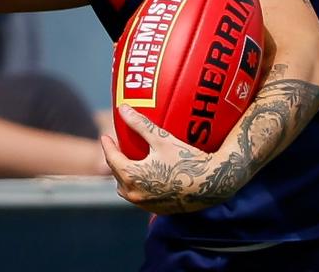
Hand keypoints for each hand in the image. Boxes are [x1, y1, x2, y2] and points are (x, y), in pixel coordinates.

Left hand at [101, 105, 238, 214]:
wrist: (212, 184)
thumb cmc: (186, 159)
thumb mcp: (161, 139)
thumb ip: (139, 124)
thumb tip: (122, 108)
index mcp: (132, 176)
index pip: (112, 159)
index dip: (108, 146)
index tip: (106, 136)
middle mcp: (135, 194)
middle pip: (117, 175)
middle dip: (115, 160)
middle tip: (117, 147)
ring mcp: (146, 205)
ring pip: (127, 190)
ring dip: (125, 177)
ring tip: (129, 163)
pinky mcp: (159, 210)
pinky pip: (141, 198)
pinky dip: (138, 187)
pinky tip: (146, 177)